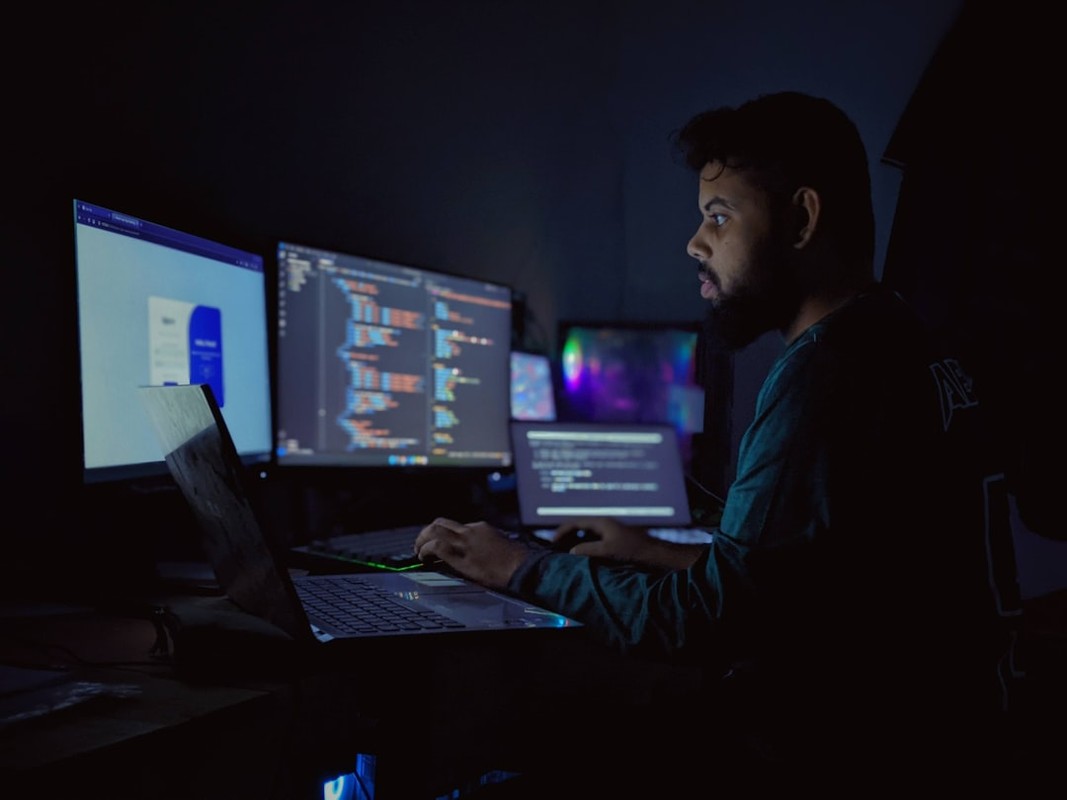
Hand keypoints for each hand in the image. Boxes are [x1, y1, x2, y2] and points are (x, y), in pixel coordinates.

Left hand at [414, 518, 532, 589]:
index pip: (454, 526)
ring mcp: (466, 543)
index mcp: (480, 528)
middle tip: (420, 544)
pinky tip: (423, 558)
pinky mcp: (462, 558)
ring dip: (422, 540)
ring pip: (435, 531)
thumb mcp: (500, 544)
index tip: (437, 544)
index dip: (441, 535)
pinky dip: (426, 551)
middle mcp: (471, 531)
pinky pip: (437, 547)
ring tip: (418, 551)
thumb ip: (485, 544)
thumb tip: (476, 551)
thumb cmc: (516, 561)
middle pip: (440, 523)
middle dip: (426, 532)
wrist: (522, 567)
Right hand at [552, 517, 702, 569]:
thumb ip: (587, 549)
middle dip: (566, 536)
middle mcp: (604, 524)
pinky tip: (582, 557)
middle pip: (579, 527)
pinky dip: (584, 547)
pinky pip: (594, 541)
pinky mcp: (614, 541)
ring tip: (565, 553)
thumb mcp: (607, 550)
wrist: (654, 554)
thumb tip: (570, 551)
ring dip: (575, 542)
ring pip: (586, 535)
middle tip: (555, 547)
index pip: (575, 522)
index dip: (561, 531)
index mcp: (601, 522)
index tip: (551, 541)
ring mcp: (609, 532)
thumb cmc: (632, 550)